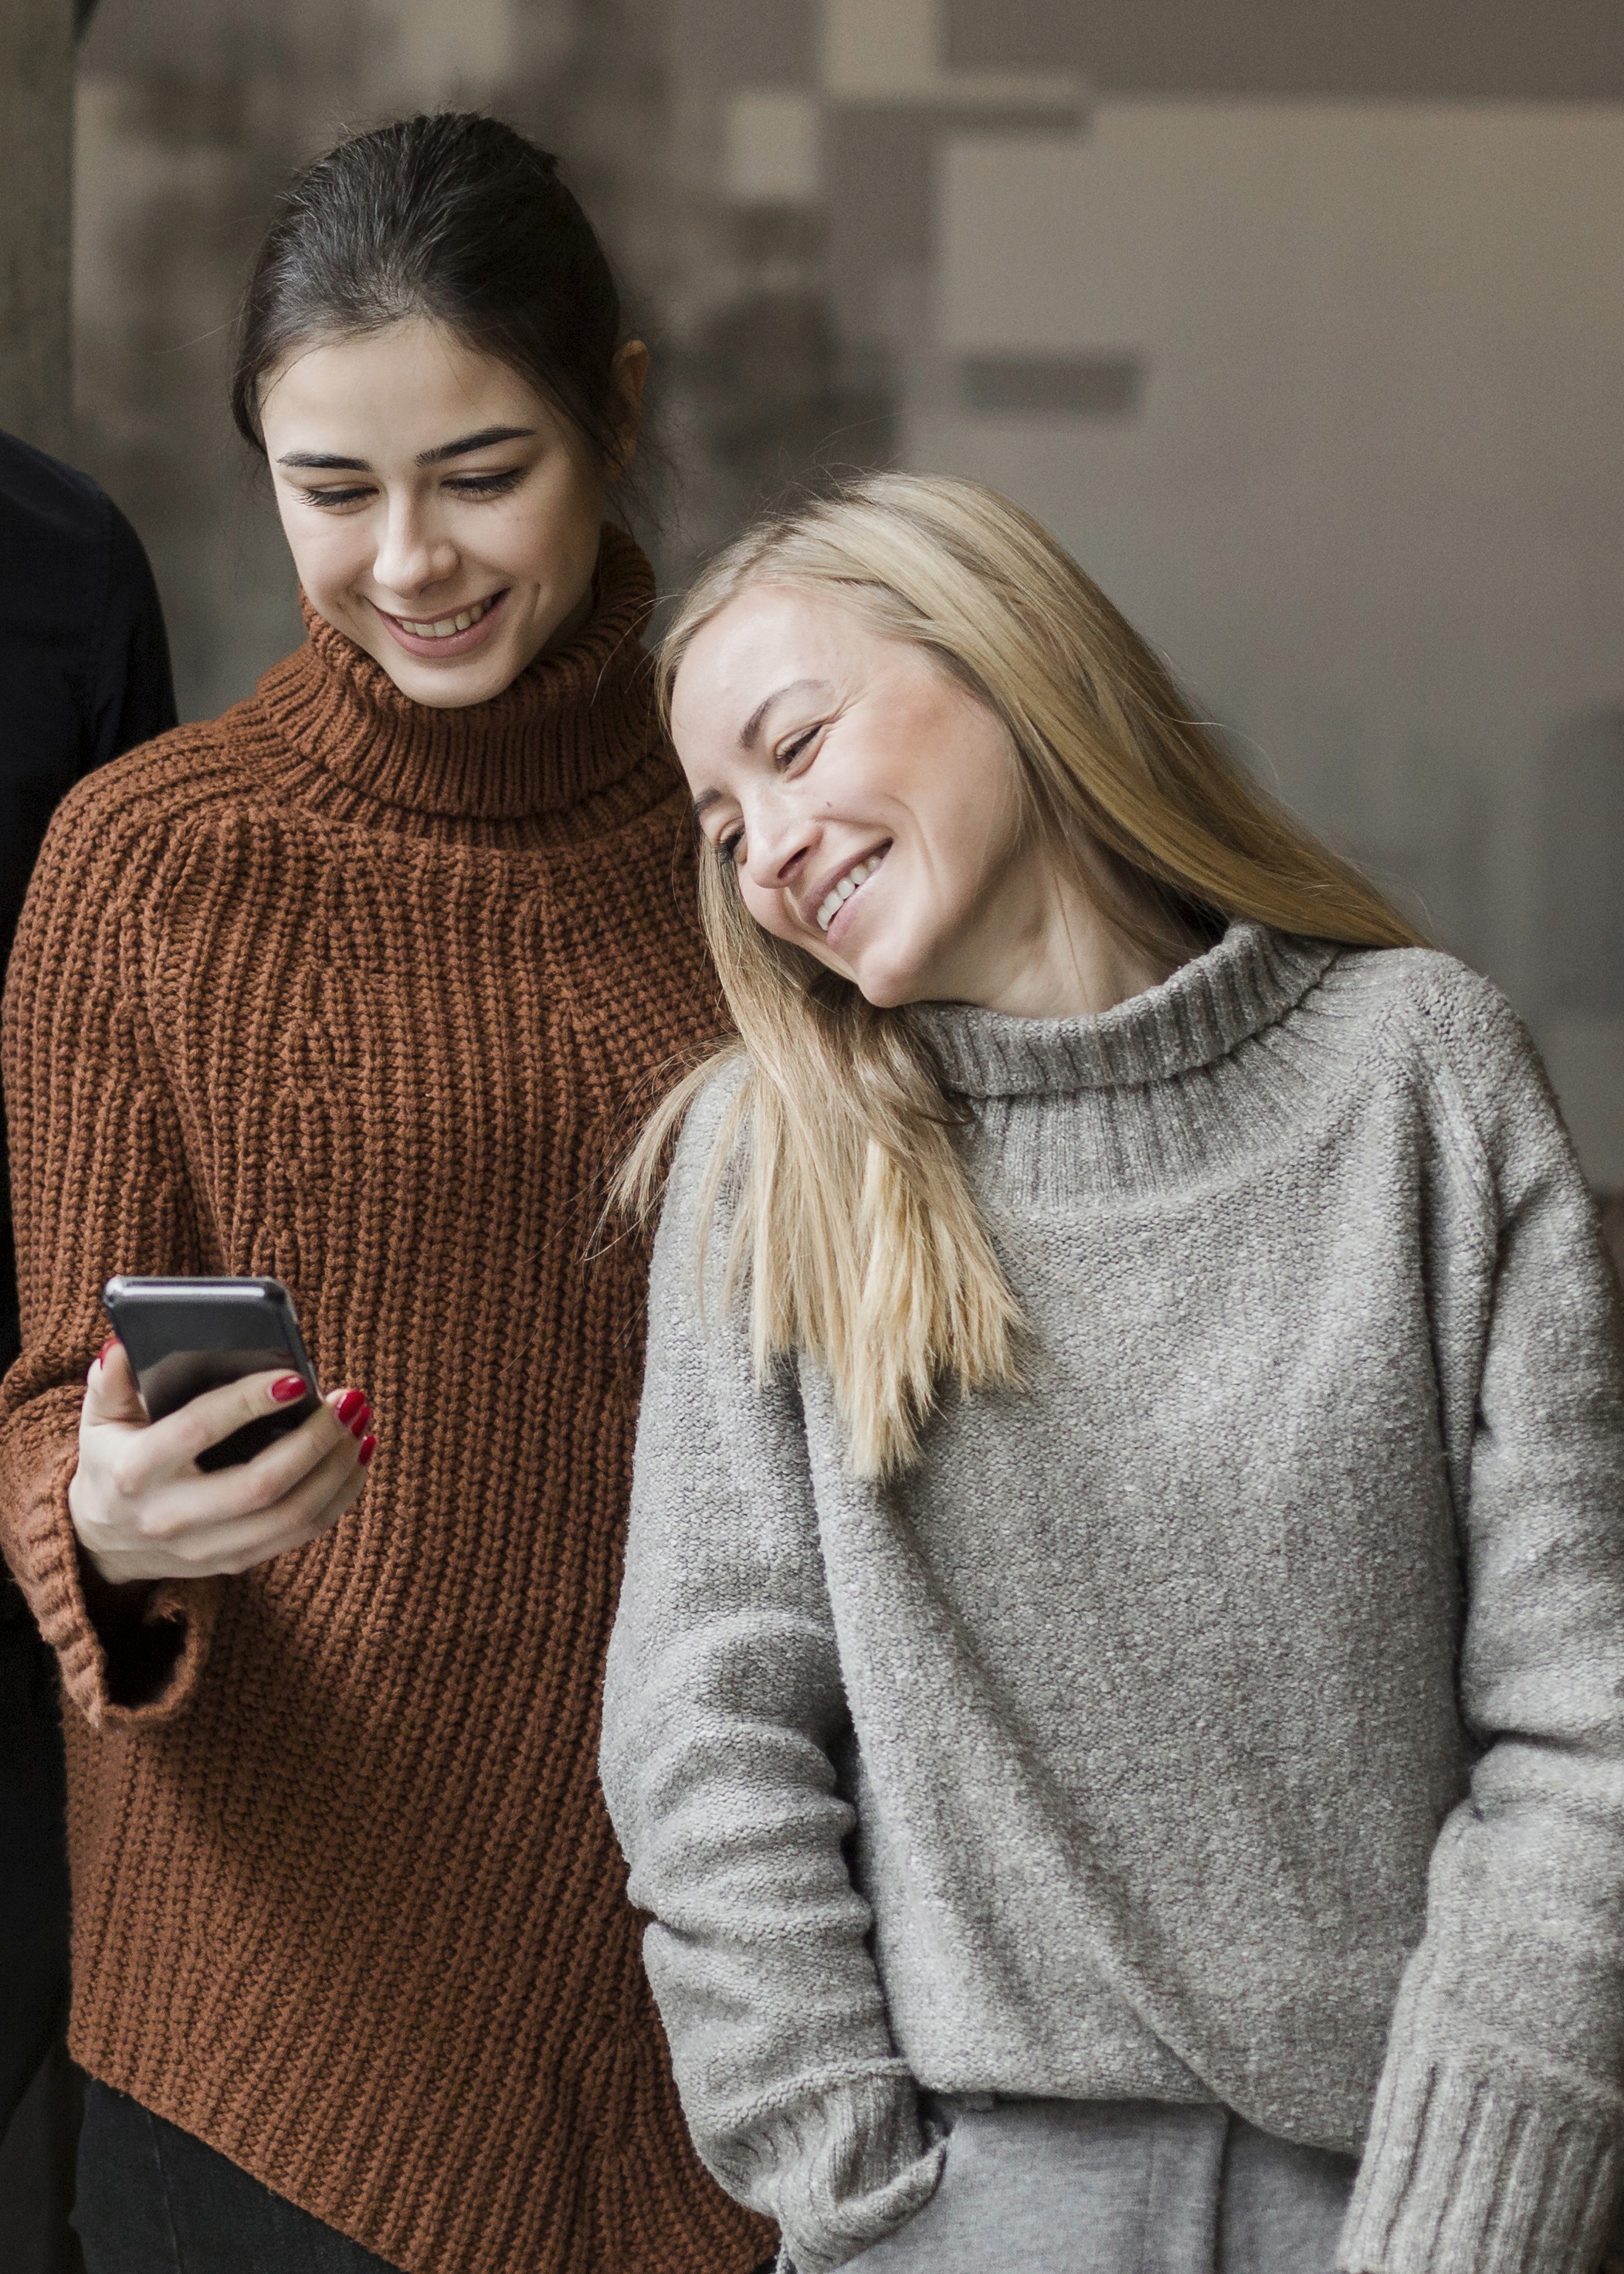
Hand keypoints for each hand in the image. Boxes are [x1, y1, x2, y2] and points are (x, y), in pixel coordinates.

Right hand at [68, 1340, 375, 1585]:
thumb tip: (124, 1347)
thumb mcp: (100, 1419)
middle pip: (261, 1484)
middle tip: (348, 1400)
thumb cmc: (113, 1460)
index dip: (248, 1403)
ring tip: (360, 1423)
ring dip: (338, 1468)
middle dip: (315, 1440)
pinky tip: (357, 1457)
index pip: (198, 1431)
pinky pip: (301, 1533)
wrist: (104, 1542)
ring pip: (291, 1515)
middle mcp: (171, 1517)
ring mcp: (206, 1548)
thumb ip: (110, 1381)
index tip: (295, 1378)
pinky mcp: (235, 1562)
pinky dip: (340, 1496)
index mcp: (135, 1471)